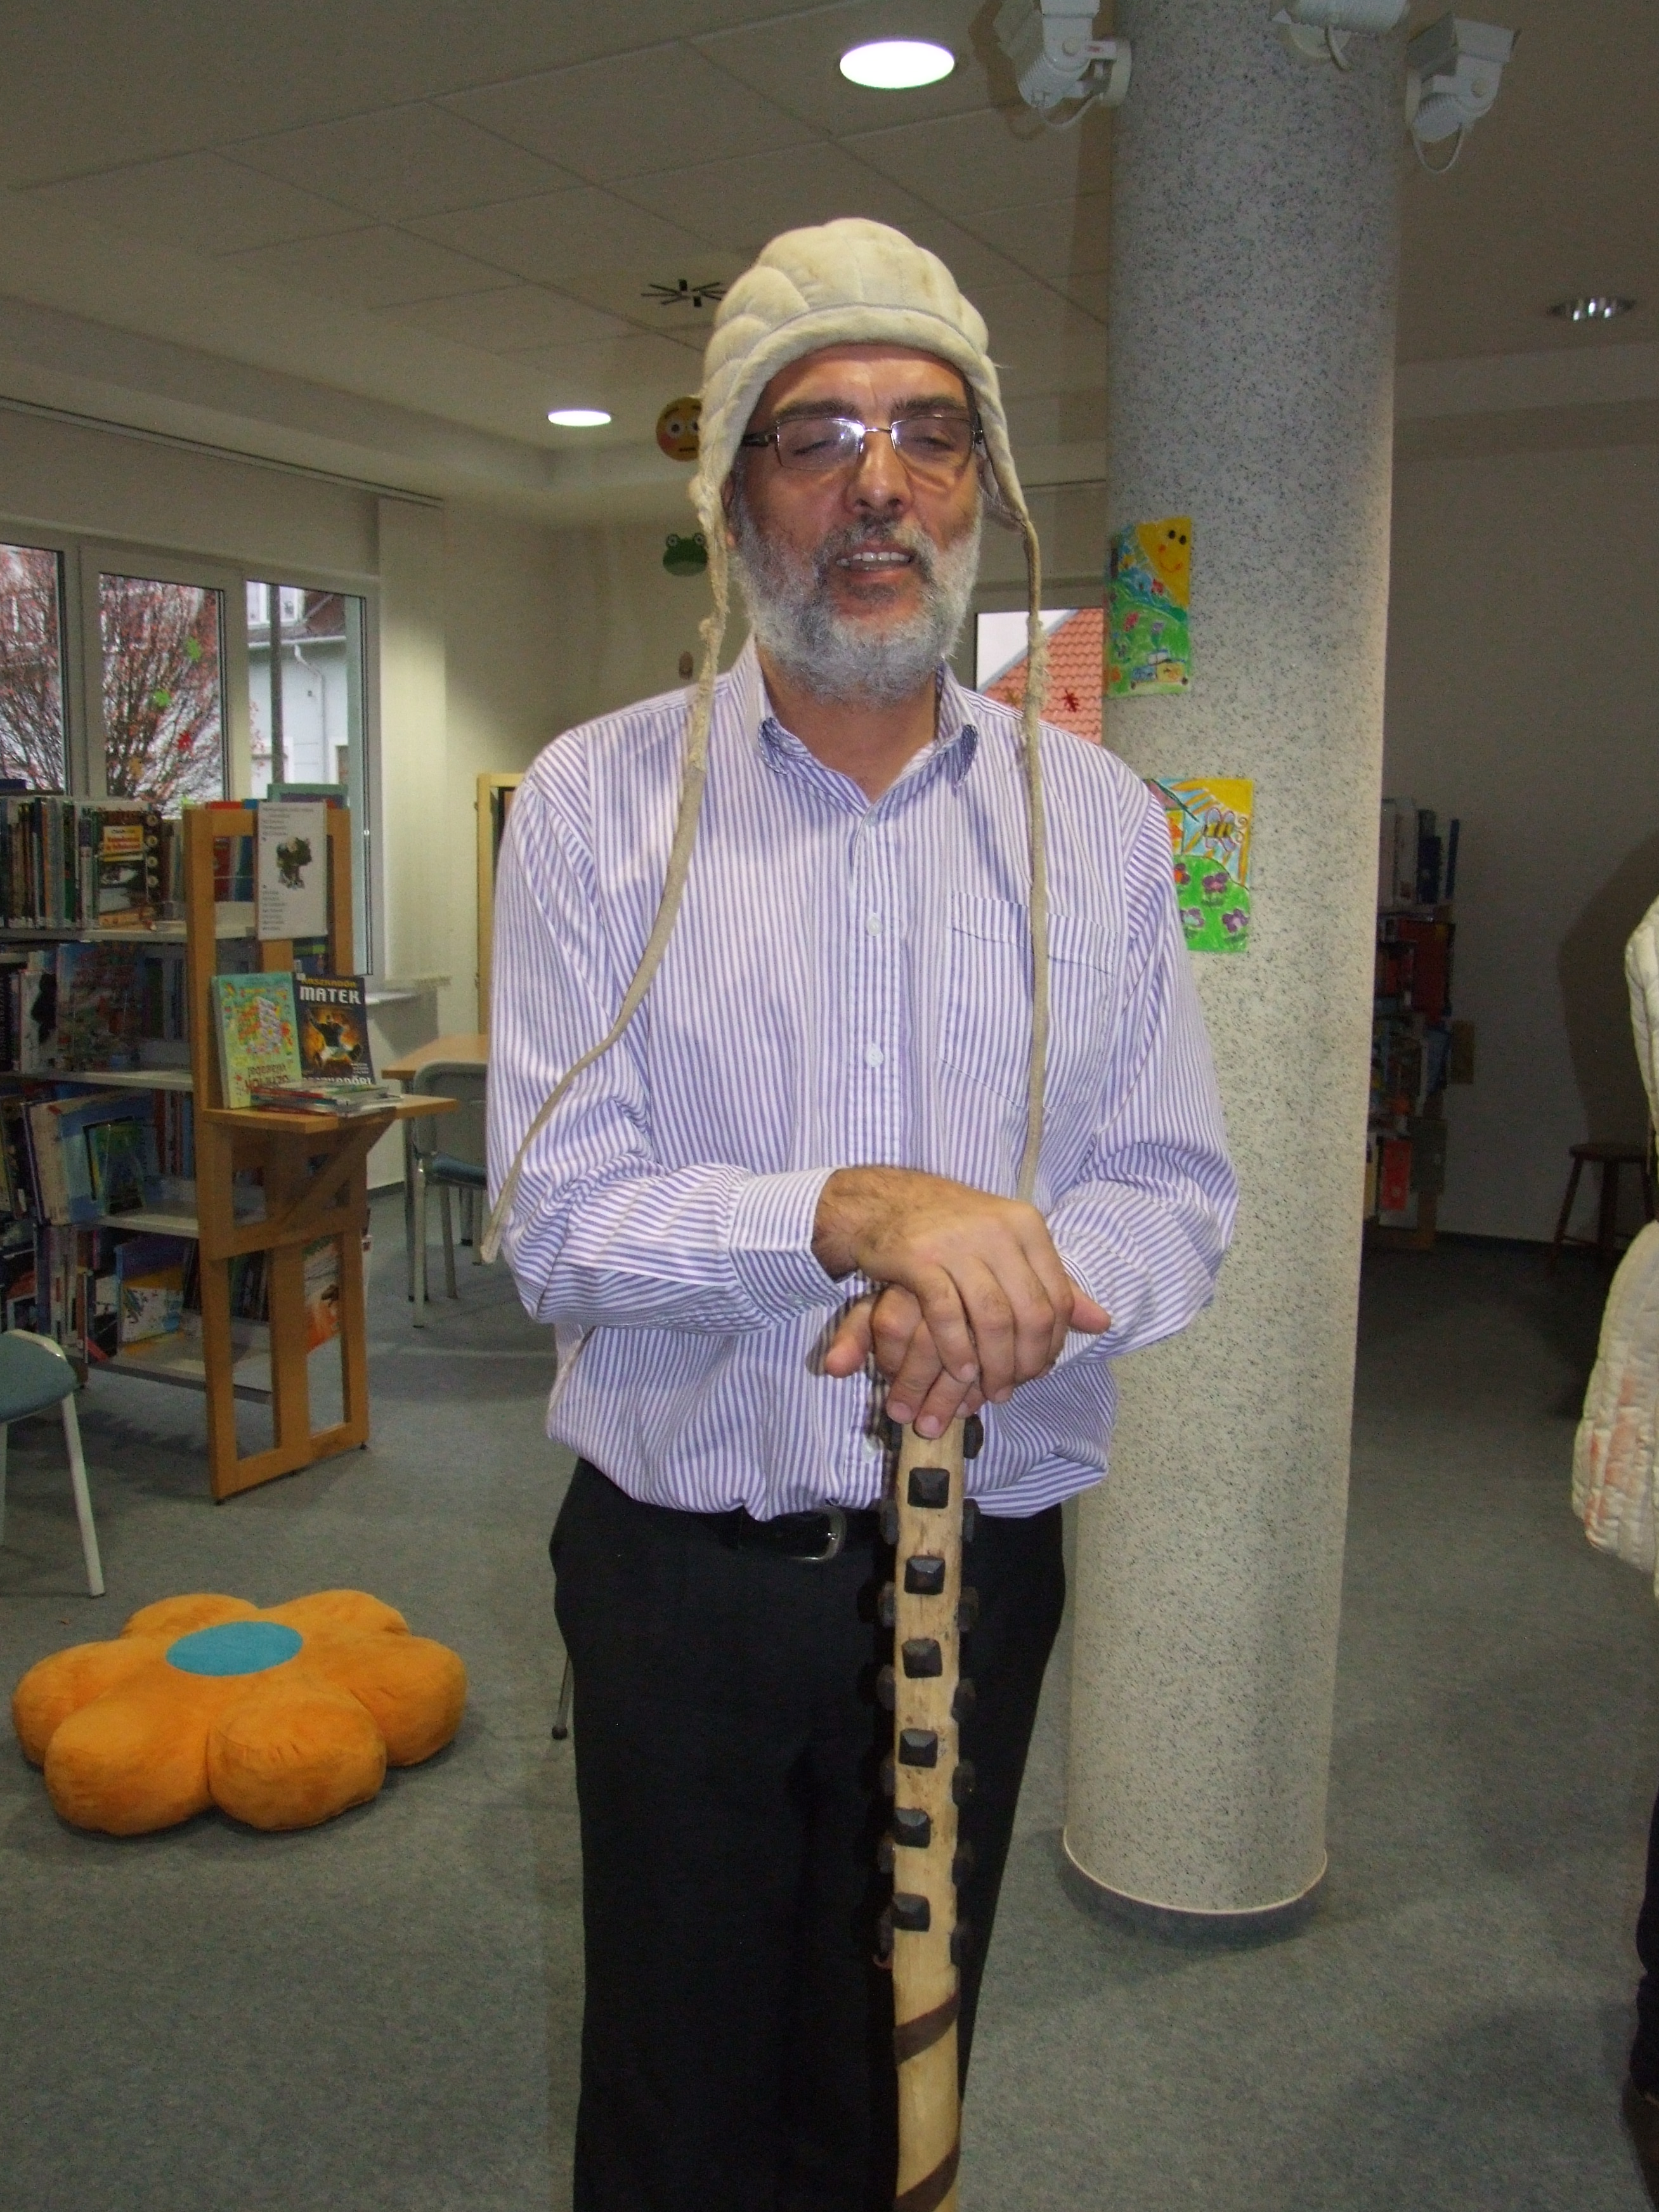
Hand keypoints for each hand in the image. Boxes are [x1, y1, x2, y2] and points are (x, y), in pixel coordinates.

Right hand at [814, 1168, 1109, 1430]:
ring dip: (995, 1363)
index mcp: (1026, 1226)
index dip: (1053, 1344)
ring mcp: (958, 1243)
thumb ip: (1052, 1283)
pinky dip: (957, 1350)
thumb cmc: (951, 1229)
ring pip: (993, 1318)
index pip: (1058, 1298)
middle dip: (1026, 1361)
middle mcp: (998, 1231)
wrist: (884, 1200)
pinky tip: (960, 1371)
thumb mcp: (1009, 1246)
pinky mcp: (919, 1258)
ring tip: (989, 1388)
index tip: (1038, 1370)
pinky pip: (947, 1315)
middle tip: (1012, 1388)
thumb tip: (1103, 1322)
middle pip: (1031, 1313)